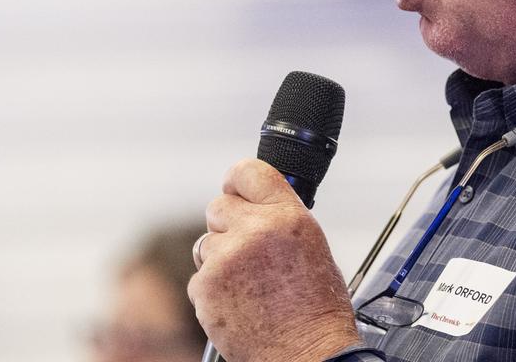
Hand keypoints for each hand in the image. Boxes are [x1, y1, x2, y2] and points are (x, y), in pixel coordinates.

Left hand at [188, 159, 360, 361]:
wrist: (307, 354)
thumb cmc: (316, 310)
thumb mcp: (312, 246)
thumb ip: (280, 220)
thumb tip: (253, 207)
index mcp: (289, 217)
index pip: (248, 171)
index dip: (237, 181)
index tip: (234, 188)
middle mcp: (256, 231)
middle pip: (218, 206)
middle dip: (228, 225)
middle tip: (247, 251)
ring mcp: (227, 258)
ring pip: (206, 243)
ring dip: (221, 260)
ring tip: (251, 285)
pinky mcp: (206, 287)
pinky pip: (200, 277)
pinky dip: (213, 290)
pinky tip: (239, 303)